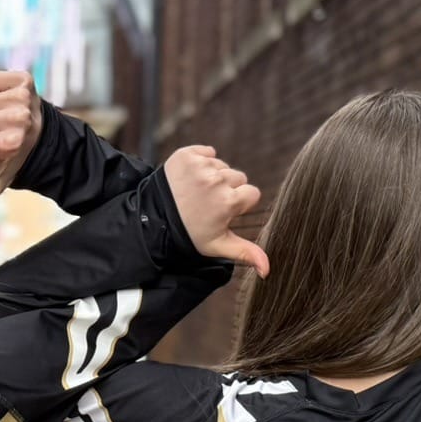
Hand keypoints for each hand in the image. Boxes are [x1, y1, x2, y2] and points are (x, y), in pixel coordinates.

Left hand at [163, 146, 267, 277]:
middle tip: (206, 203)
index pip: (252, 193)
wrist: (152, 220)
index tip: (222, 211)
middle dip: (227, 189)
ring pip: (221, 165)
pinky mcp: (187, 155)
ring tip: (195, 193)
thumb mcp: (217, 246)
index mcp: (228, 202)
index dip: (239, 203)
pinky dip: (200, 161)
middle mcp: (216, 181)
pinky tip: (190, 178)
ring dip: (213, 176)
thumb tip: (268, 270)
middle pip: (237, 177)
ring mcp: (201, 166)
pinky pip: (206, 152)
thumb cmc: (188, 235)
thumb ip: (245, 253)